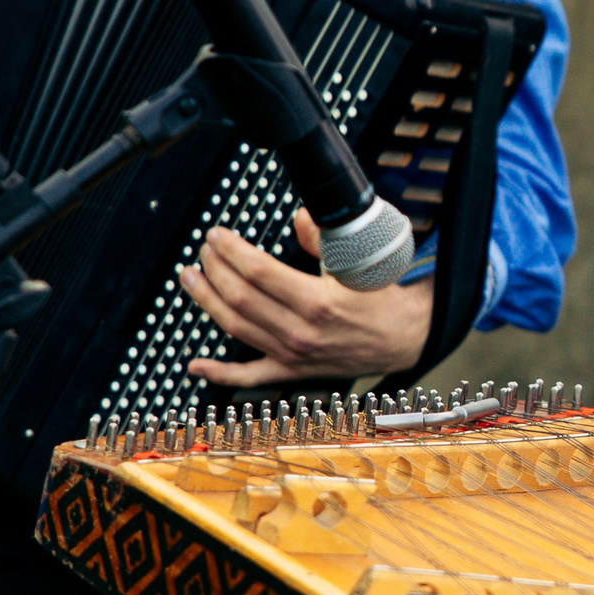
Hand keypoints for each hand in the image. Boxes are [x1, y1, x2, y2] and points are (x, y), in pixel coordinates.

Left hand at [178, 209, 432, 386]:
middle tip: (204, 250)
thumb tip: (300, 216)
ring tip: (190, 279)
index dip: (231, 250)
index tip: (217, 235)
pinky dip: (219, 374)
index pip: (258, 272)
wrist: (403, 337)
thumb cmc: (382, 298)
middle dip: (214, 270)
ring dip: (207, 302)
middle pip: (240, 297)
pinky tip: (195, 364)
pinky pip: (249, 377)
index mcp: (317, 301)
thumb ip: (324, 239)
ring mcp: (293, 354)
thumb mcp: (358, 261)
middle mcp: (301, 331)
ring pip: (236, 328)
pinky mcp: (292, 370)